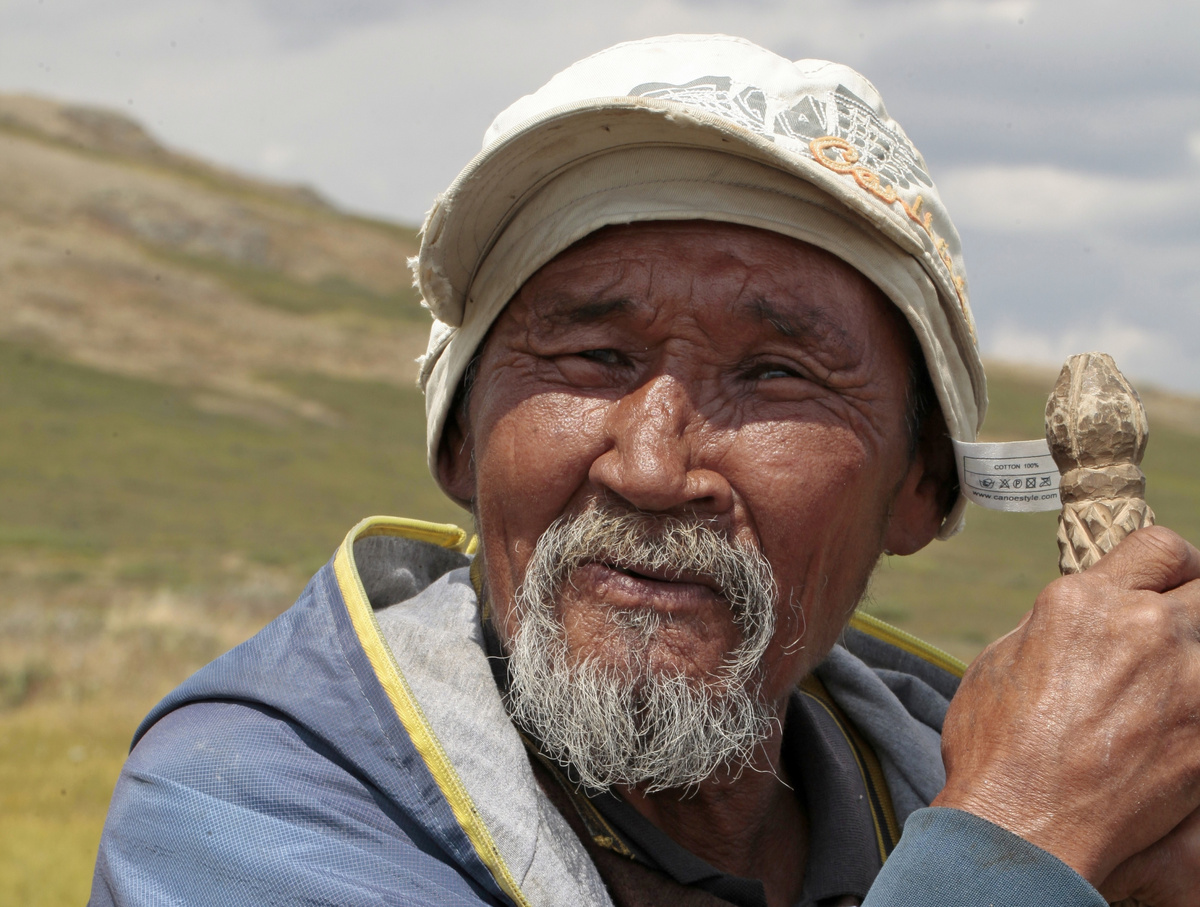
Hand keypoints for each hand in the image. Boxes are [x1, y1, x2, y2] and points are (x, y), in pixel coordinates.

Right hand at [931, 526, 1199, 886]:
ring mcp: (1187, 681)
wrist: (1024, 825)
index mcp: (1084, 602)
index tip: (1167, 583)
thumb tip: (1081, 614)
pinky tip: (1168, 732)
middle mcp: (1144, 627)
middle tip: (1176, 635)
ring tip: (1164, 692)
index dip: (1168, 564)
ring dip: (1191, 663)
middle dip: (1192, 605)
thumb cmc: (996, 748)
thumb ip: (1055, 625)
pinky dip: (1194, 712)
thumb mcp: (1003, 660)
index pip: (1161, 546)